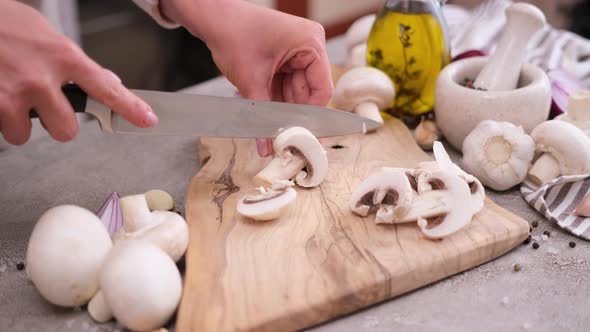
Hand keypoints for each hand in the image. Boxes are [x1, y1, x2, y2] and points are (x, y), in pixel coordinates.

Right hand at [0, 1, 156, 144]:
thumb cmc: (4, 23)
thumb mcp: (46, 35)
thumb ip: (73, 61)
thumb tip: (105, 79)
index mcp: (63, 57)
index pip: (107, 89)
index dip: (130, 108)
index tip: (147, 120)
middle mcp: (42, 79)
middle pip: (66, 131)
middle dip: (56, 123)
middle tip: (43, 105)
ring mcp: (13, 94)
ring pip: (26, 135)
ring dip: (19, 122)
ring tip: (9, 95)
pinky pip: (2, 130)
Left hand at [161, 0, 332, 155]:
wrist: (212, 18)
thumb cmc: (232, 34)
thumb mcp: (251, 80)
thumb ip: (262, 115)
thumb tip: (268, 147)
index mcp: (311, 44)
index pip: (322, 90)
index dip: (310, 116)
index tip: (299, 136)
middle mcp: (309, 46)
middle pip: (309, 93)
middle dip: (294, 116)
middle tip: (285, 141)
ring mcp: (297, 52)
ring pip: (295, 93)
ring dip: (283, 112)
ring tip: (273, 134)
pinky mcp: (284, 58)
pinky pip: (285, 86)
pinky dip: (276, 102)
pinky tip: (268, 119)